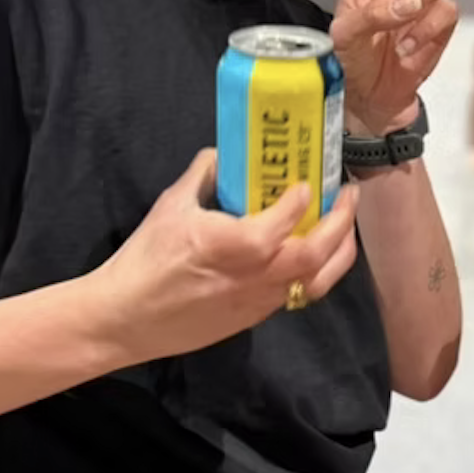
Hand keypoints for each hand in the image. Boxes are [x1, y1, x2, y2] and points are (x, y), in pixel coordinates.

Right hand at [91, 150, 359, 363]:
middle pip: (316, 253)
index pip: (286, 218)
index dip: (304, 198)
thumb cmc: (145, 260)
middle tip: (349, 196)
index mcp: (235, 245)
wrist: (124, 319)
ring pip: (317, 281)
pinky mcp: (254, 318)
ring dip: (339, 251)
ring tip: (345, 227)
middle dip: (342, 223)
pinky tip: (316, 253)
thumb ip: (204, 174)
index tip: (309, 182)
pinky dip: (317, 271)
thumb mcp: (171, 205)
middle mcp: (256, 276)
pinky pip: (298, 294)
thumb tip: (224, 152)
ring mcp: (258, 301)